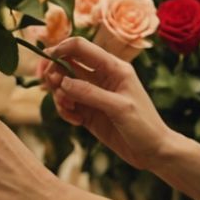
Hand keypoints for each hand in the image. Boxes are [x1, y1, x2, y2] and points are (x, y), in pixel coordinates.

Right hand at [41, 36, 172, 171]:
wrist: (153, 152)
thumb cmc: (144, 125)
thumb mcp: (119, 108)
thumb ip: (90, 94)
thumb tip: (62, 82)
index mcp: (113, 67)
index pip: (81, 47)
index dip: (60, 49)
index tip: (45, 62)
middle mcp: (102, 77)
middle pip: (68, 64)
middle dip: (55, 73)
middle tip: (53, 88)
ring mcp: (94, 95)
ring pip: (64, 85)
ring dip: (59, 95)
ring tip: (69, 109)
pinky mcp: (88, 112)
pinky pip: (67, 104)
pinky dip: (65, 110)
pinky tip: (75, 121)